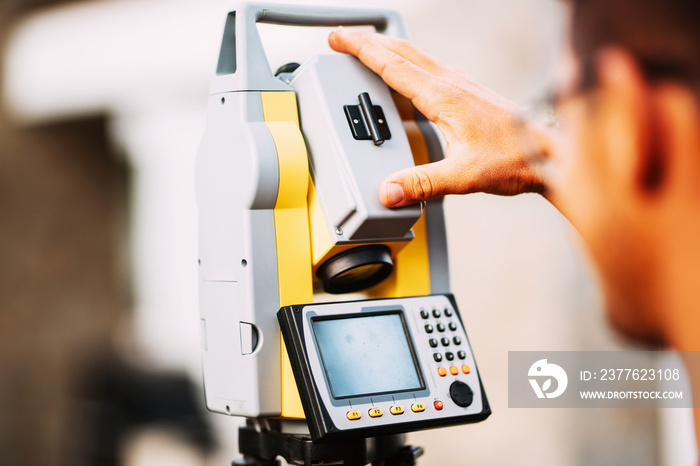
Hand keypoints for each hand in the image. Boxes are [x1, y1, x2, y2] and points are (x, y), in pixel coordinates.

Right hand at [328, 27, 552, 206]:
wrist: (549, 155)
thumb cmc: (516, 160)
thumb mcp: (464, 176)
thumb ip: (423, 183)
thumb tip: (388, 190)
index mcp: (445, 97)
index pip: (393, 65)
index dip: (362, 50)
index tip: (340, 39)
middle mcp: (453, 84)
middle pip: (402, 51)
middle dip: (368, 41)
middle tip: (343, 38)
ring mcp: (462, 85)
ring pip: (417, 55)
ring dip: (387, 49)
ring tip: (366, 49)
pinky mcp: (469, 92)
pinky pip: (430, 67)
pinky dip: (408, 62)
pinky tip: (407, 73)